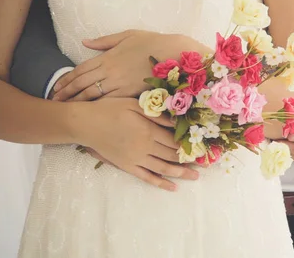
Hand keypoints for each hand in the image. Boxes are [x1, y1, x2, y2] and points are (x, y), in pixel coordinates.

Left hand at [53, 30, 208, 100]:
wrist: (173, 52)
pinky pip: (110, 102)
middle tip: (54, 103)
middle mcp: (110, 71)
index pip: (80, 70)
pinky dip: (97, 108)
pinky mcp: (131, 93)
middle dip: (66, 94)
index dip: (66, 80)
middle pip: (82, 85)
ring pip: (92, 95)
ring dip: (77, 103)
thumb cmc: (152, 42)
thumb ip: (104, 41)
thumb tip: (84, 42)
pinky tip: (89, 114)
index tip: (55, 88)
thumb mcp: (127, 35)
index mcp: (107, 57)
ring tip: (66, 109)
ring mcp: (120, 84)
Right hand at [72, 97, 198, 190]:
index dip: (191, 144)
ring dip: (181, 173)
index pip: (175, 140)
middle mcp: (145, 146)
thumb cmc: (110, 109)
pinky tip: (173, 187)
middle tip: (206, 163)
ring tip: (195, 176)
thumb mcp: (135, 105)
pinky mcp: (127, 166)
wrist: (86, 123)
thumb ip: (156, 114)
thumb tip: (176, 121)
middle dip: (191, 159)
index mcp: (148, 130)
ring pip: (163, 168)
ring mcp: (136, 158)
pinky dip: (161, 183)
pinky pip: (147, 177)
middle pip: (172, 155)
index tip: (204, 147)